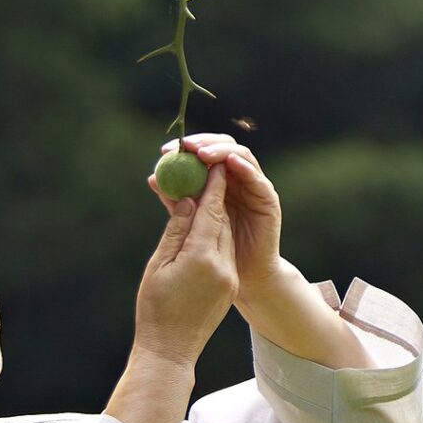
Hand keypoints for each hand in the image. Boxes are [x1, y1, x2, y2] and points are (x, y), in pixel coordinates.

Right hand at [133, 161, 238, 368]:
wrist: (171, 352)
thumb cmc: (155, 309)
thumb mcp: (159, 266)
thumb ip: (176, 230)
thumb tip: (188, 200)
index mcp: (202, 257)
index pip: (211, 210)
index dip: (212, 184)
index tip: (209, 163)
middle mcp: (222, 264)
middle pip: (221, 218)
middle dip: (213, 194)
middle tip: (202, 172)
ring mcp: (228, 276)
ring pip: (225, 233)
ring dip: (215, 213)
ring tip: (200, 195)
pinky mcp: (229, 285)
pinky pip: (225, 250)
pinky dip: (215, 233)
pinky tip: (203, 225)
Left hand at [150, 133, 282, 302]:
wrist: (245, 279)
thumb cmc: (215, 253)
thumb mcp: (191, 223)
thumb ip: (176, 201)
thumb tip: (153, 178)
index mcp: (219, 180)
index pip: (204, 153)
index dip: (186, 148)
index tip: (165, 151)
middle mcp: (238, 178)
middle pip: (223, 147)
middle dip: (203, 143)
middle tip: (185, 147)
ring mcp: (255, 186)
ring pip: (240, 155)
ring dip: (221, 151)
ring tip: (202, 154)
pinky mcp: (268, 199)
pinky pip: (257, 178)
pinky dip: (244, 167)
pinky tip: (229, 162)